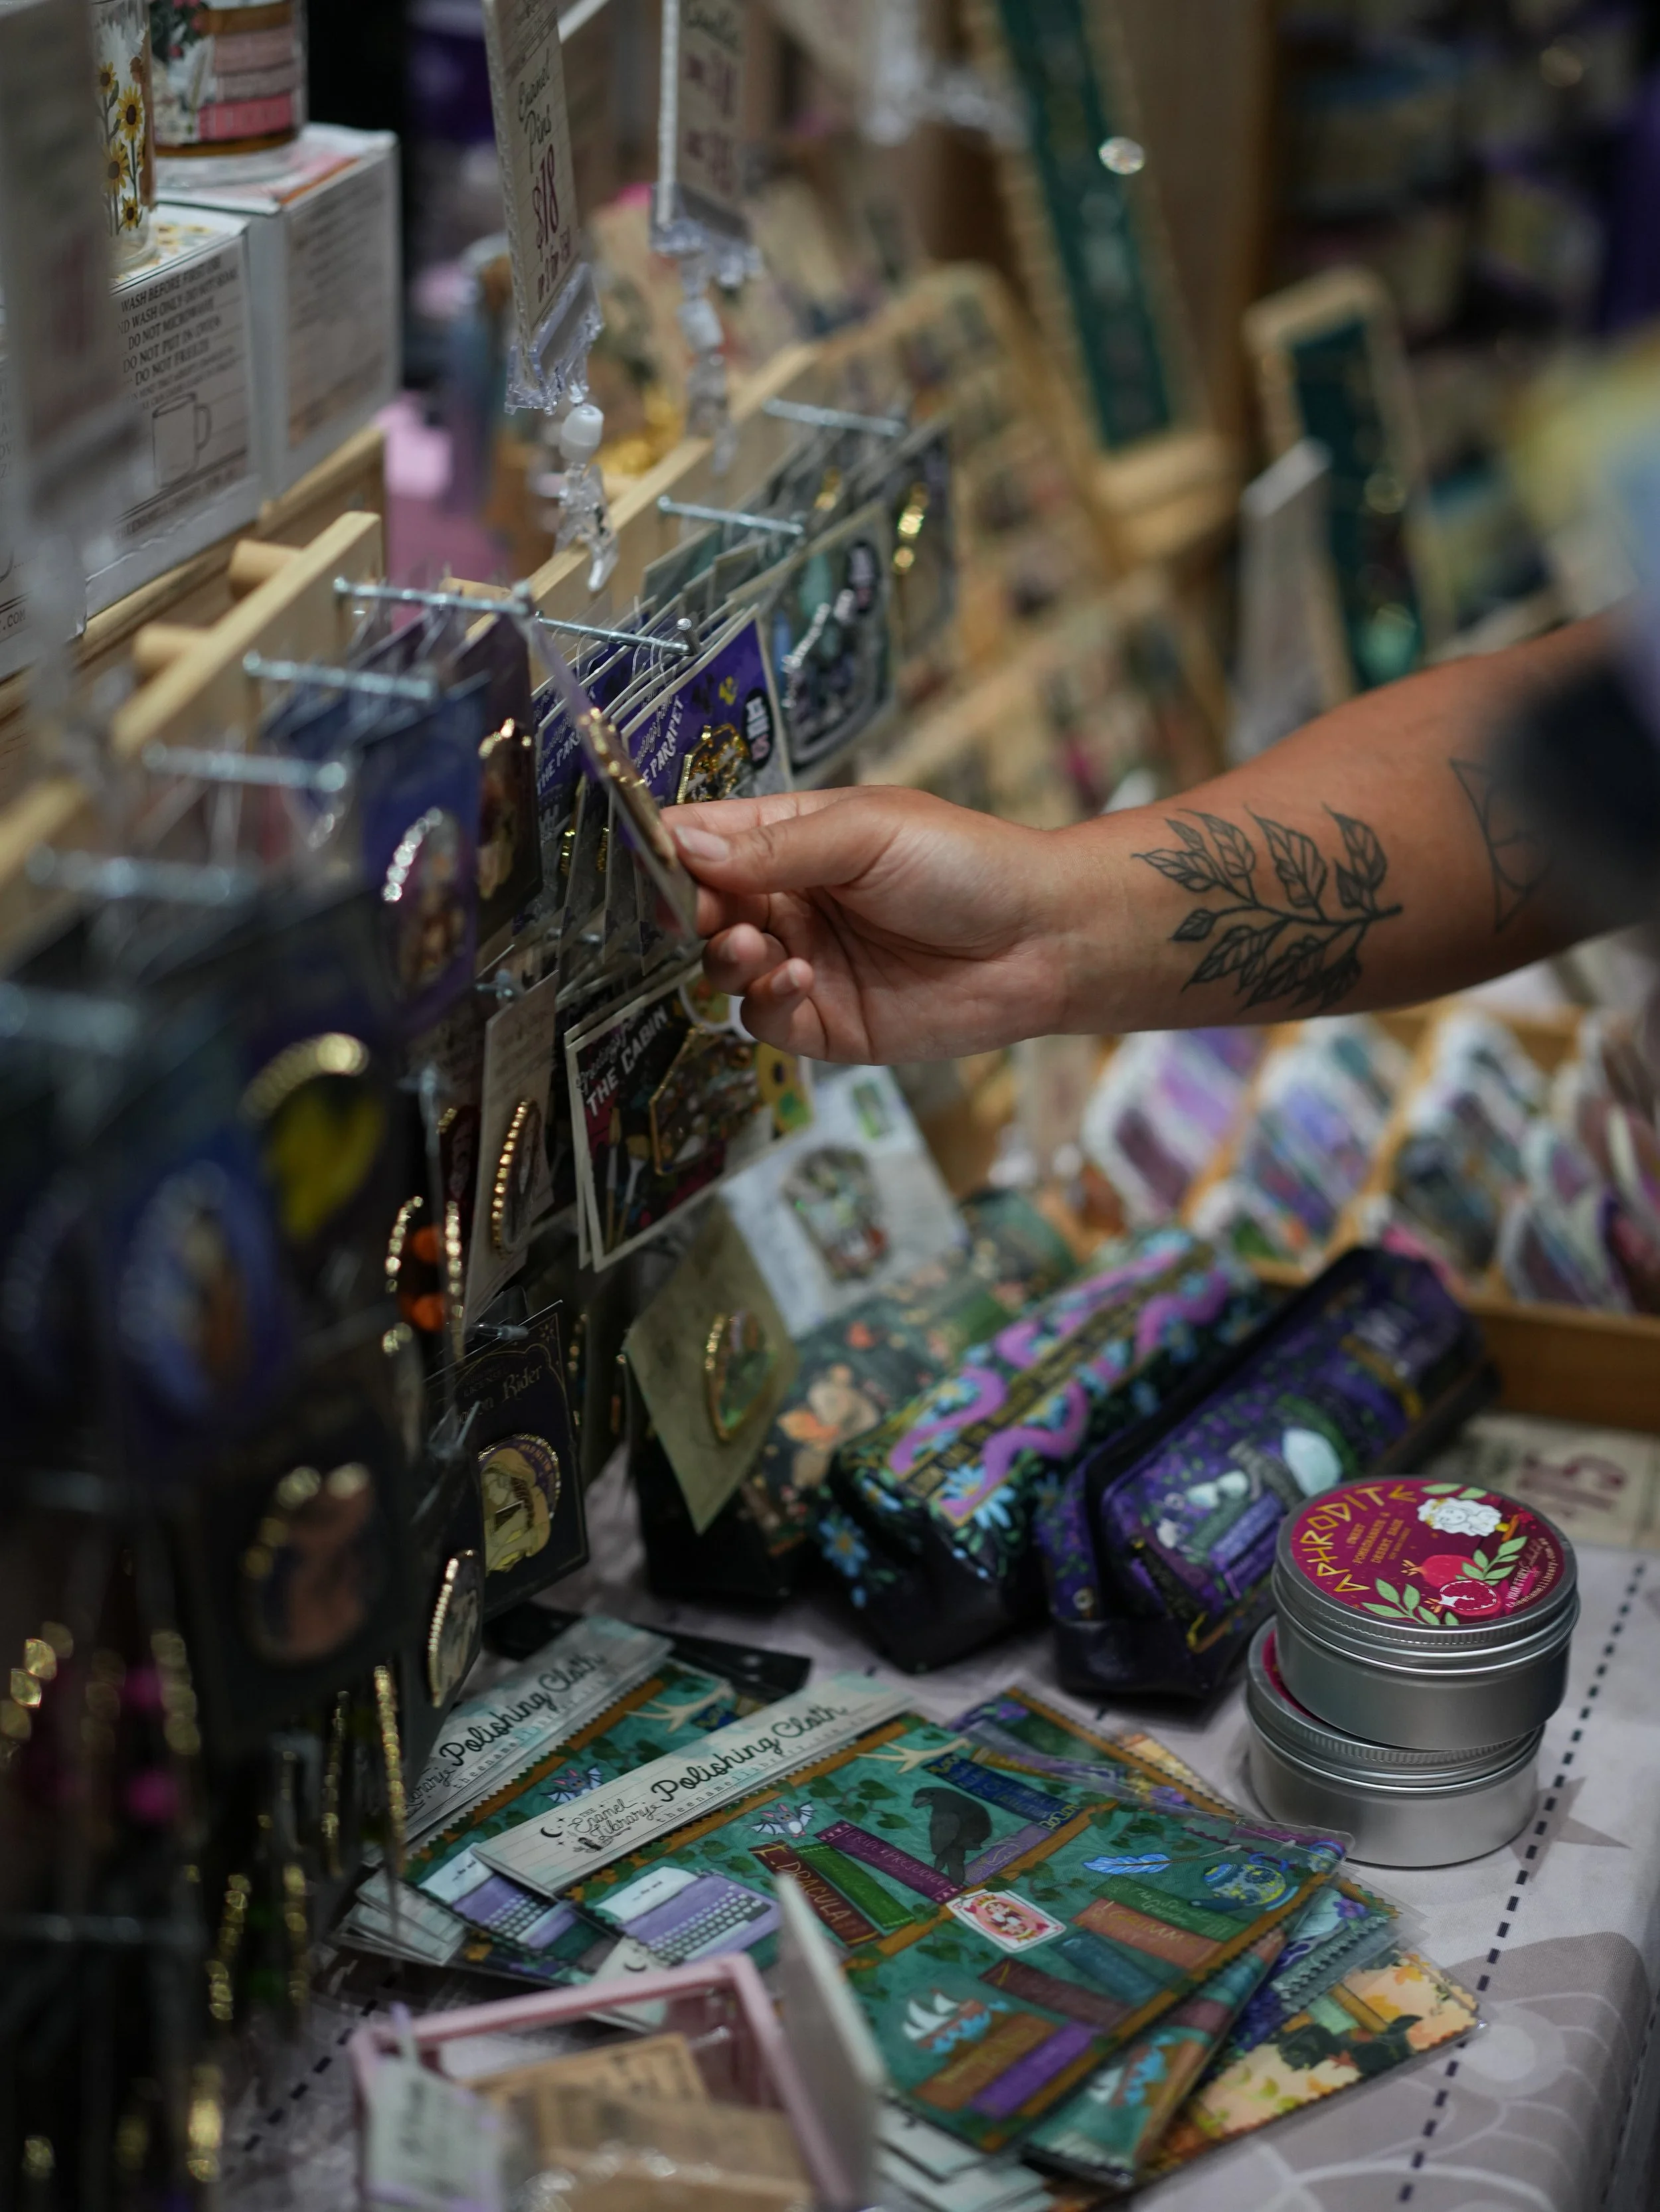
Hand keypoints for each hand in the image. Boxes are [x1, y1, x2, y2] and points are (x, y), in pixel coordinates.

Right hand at [667, 787, 1075, 1060]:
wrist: (1043, 940)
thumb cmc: (966, 863)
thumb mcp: (865, 832)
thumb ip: (773, 845)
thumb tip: (680, 844)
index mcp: (789, 839)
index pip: (702, 840)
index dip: (665, 850)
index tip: (642, 860)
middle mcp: (787, 901)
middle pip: (699, 908)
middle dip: (689, 912)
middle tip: (703, 913)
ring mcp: (802, 963)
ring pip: (721, 968)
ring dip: (725, 958)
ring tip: (756, 947)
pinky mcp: (824, 1022)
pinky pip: (763, 1020)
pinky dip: (766, 1002)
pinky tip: (799, 979)